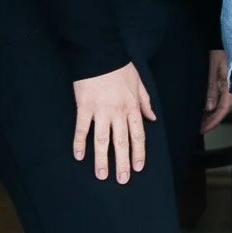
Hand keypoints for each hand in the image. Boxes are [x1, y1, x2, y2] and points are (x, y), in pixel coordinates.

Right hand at [72, 61, 154, 183]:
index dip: (138, 153)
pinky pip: (81, 128)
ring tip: (102, 175)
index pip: (138, 135)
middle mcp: (118, 112)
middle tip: (122, 180)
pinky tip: (78, 156)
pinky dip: (79, 143)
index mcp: (132, 107)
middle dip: (122, 162)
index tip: (138, 168)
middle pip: (121, 142)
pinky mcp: (84, 107)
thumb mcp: (139, 83)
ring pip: (102, 140)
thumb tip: (153, 118)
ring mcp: (100, 111)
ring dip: (102, 159)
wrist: (101, 52)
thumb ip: (145, 102)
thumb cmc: (121, 67)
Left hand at [201, 49, 231, 132]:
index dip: (214, 120)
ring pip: (221, 102)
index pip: (224, 108)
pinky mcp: (226, 77)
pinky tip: (205, 106)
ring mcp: (229, 81)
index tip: (204, 128)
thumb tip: (209, 106)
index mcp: (231, 83)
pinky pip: (220, 94)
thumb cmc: (223, 47)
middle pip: (223, 108)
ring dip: (211, 112)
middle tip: (200, 127)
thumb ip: (212, 85)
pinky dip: (212, 102)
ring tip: (200, 119)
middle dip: (212, 119)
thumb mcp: (214, 66)